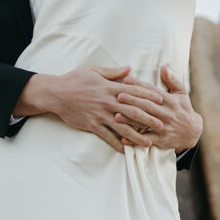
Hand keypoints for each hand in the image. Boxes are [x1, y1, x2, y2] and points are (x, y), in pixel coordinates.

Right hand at [17, 65, 166, 153]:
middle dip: (149, 119)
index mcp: (110, 87)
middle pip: (133, 111)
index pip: (134, 92)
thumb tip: (130, 69)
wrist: (56, 93)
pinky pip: (107, 136)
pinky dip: (117, 144)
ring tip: (148, 143)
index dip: (149, 96)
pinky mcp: (92, 125)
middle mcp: (107, 102)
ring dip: (137, 136)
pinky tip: (126, 150)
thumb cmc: (75, 79)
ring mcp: (100, 115)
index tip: (161, 101)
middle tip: (162, 125)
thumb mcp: (95, 70)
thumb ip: (114, 72)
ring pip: (123, 127)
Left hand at [116, 65, 202, 153]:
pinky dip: (135, 139)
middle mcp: (167, 113)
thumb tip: (163, 66)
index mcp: (170, 101)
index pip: (153, 91)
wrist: (193, 132)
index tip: (126, 80)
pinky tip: (123, 138)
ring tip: (116, 116)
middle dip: (132, 101)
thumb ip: (172, 80)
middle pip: (147, 106)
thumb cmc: (184, 109)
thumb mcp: (182, 92)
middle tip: (118, 96)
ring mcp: (164, 127)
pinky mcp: (162, 140)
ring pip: (146, 122)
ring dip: (131, 120)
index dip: (139, 85)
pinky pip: (147, 140)